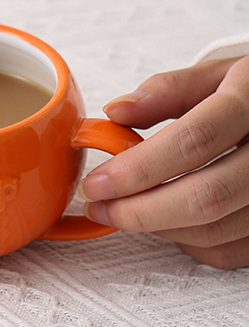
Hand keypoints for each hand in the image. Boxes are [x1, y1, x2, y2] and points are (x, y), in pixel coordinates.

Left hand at [80, 55, 248, 269]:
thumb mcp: (218, 75)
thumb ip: (167, 91)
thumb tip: (116, 111)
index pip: (193, 142)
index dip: (137, 168)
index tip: (98, 182)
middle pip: (205, 197)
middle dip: (139, 210)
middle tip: (99, 206)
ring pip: (214, 229)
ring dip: (157, 227)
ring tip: (123, 210)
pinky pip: (229, 251)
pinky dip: (188, 242)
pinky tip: (164, 220)